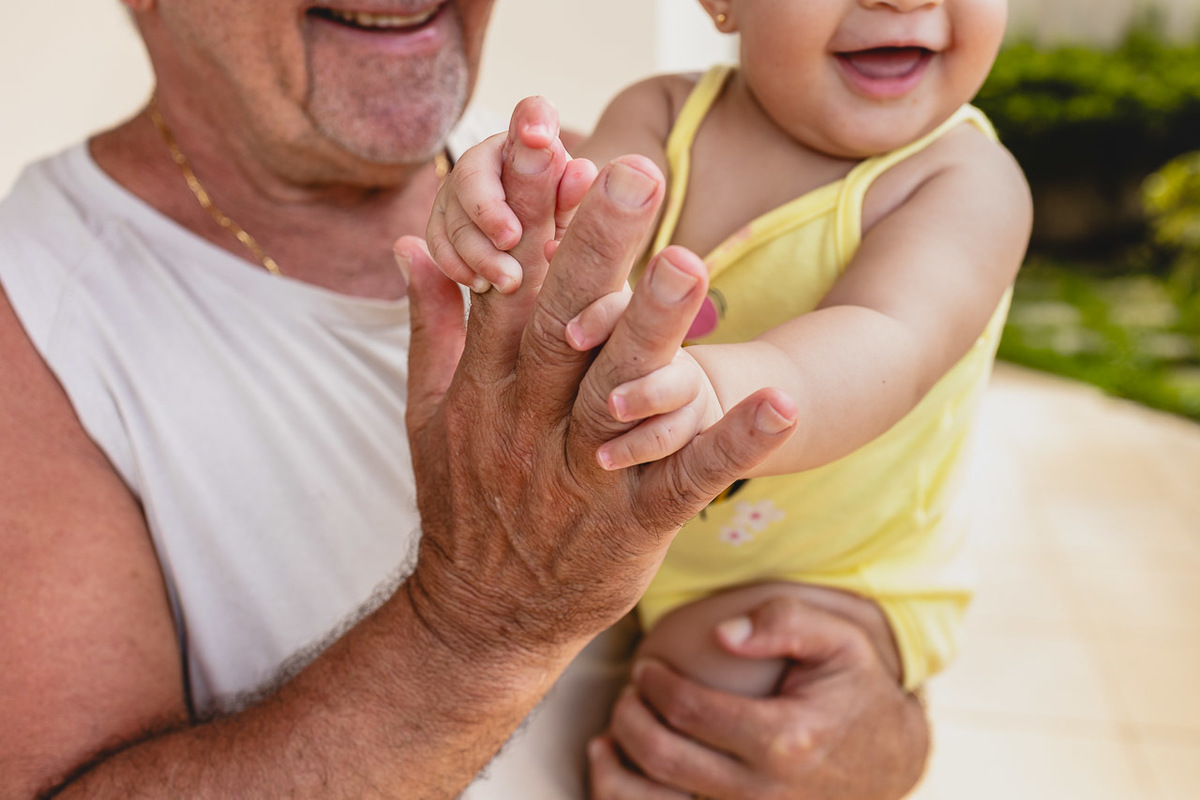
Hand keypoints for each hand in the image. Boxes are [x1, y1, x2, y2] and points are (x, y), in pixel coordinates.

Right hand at [396, 155, 798, 668]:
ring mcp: (584, 473)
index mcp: (488, 386)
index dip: (528, 214)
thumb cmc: (463, 503)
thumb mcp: (427, 414)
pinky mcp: (636, 523)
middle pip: (564, 324)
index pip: (508, 284)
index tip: (549, 142)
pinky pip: (687, 479)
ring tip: (689, 261)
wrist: (481, 617)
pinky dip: (732, 441)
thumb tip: (414, 246)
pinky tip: (781, 401)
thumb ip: (430, 328)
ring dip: (656, 330)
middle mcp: (532, 422)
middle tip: (632, 172)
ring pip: (622, 394)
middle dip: (594, 246)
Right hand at [426, 96, 596, 293]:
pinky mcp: (443, 221)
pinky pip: (438, 239)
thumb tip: (580, 170)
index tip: (539, 137)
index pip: (533, 117)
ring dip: (479, 251)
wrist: (543, 275)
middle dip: (489, 211)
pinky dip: (457, 264)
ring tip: (510, 281)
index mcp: (534, 146)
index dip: (532, 120)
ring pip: (454, 213)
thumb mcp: (576, 223)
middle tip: (512, 241)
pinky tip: (481, 283)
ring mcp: (461, 190)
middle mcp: (492, 160)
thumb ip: (574, 198)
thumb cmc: (567, 241)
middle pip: (472, 172)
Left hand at [591, 595, 929, 799]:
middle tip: (629, 692)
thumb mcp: (840, 640)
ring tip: (609, 739)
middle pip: (665, 759)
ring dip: (619, 773)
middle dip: (631, 720)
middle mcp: (765, 793)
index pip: (690, 712)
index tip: (646, 667)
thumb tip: (722, 634)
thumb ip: (785, 622)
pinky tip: (623, 774)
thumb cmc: (857, 690)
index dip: (655, 685)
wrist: (889, 760)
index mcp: (785, 739)